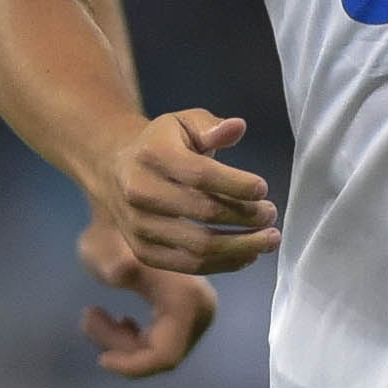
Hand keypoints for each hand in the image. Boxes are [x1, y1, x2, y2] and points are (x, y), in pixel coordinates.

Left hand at [76, 217, 219, 377]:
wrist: (123, 211)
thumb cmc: (107, 230)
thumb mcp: (102, 248)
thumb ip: (110, 263)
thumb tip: (122, 269)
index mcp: (186, 300)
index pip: (165, 356)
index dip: (132, 366)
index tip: (100, 361)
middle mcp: (201, 309)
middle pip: (161, 354)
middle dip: (121, 347)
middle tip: (88, 317)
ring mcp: (197, 310)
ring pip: (159, 348)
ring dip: (122, 340)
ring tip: (92, 314)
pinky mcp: (188, 310)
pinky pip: (161, 339)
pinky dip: (135, 336)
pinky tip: (118, 319)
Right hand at [91, 108, 277, 274]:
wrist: (115, 168)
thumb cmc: (163, 144)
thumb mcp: (183, 122)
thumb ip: (210, 126)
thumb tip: (237, 127)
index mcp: (151, 155)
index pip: (201, 175)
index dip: (237, 185)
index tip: (263, 188)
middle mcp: (139, 192)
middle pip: (204, 212)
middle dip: (246, 216)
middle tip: (271, 214)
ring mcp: (138, 225)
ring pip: (199, 246)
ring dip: (242, 247)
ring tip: (269, 239)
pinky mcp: (142, 251)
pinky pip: (190, 265)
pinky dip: (224, 264)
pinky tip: (248, 255)